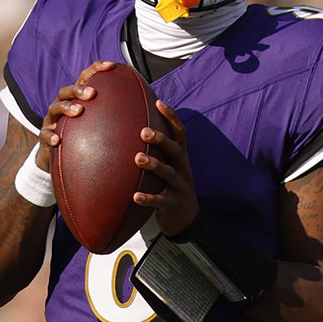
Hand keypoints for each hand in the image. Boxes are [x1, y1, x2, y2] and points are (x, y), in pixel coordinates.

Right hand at [37, 60, 116, 170]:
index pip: (86, 78)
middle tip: (92, 93)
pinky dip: (50, 136)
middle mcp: (62, 104)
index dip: (97, 69)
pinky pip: (45, 135)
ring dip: (66, 108)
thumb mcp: (98, 123)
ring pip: (55, 108)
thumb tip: (149, 110)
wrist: (58, 156)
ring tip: (78, 111)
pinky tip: (57, 141)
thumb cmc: (85, 136)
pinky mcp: (45, 136)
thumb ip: (116, 114)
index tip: (112, 65)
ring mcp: (52, 119)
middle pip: (68, 90)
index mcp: (77, 98)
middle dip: (79, 89)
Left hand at [132, 100, 197, 235]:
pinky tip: (135, 196)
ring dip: (154, 165)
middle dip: (161, 139)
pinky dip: (148, 198)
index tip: (158, 103)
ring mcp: (179, 187)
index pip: (180, 133)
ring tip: (137, 158)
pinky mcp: (172, 205)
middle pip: (175, 150)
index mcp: (182, 158)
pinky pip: (160, 201)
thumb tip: (136, 125)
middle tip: (143, 131)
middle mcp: (183, 169)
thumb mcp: (172, 166)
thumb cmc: (172, 185)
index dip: (171, 117)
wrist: (187, 218)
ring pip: (169, 173)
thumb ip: (160, 150)